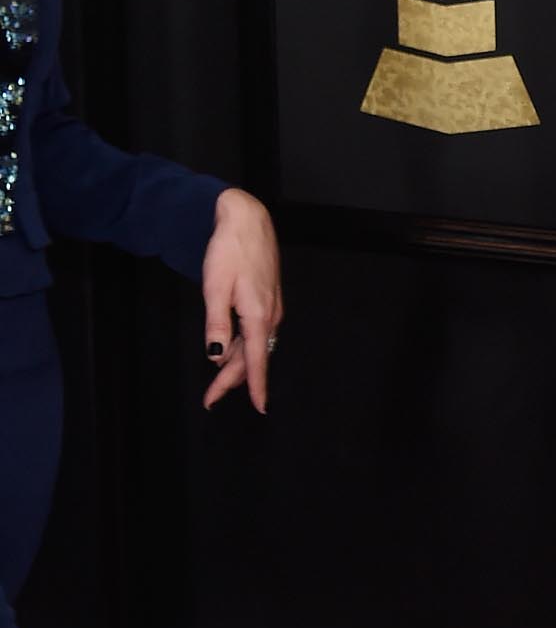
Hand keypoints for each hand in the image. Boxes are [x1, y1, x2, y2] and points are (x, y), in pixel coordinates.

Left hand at [199, 189, 282, 413]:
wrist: (247, 219)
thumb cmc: (229, 250)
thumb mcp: (215, 288)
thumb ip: (216, 324)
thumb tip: (215, 356)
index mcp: (258, 316)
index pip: (256, 361)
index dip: (255, 386)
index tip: (259, 408)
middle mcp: (270, 316)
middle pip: (253, 356)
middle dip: (232, 379)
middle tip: (211, 398)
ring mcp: (272, 307)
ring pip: (254, 344)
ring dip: (236, 362)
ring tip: (216, 379)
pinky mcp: (268, 298)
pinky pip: (256, 331)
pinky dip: (241, 345)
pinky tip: (228, 347)